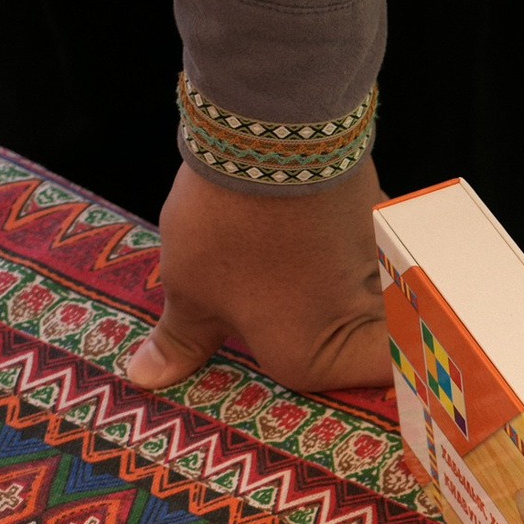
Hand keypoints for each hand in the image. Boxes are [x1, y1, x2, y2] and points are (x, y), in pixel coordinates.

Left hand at [125, 160, 390, 393]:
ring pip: (374, 302)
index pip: (369, 392)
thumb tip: (148, 377)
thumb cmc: (229, 224)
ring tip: (300, 288)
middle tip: (317, 347)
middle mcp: (359, 322)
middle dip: (357, 351)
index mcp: (311, 359)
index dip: (373, 395)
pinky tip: (307, 245)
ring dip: (347, 300)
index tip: (351, 400)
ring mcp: (376, 268)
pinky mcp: (376, 220)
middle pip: (374, 352)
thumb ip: (181, 341)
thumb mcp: (190, 288)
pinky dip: (342, 258)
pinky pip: (364, 257)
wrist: (272, 124)